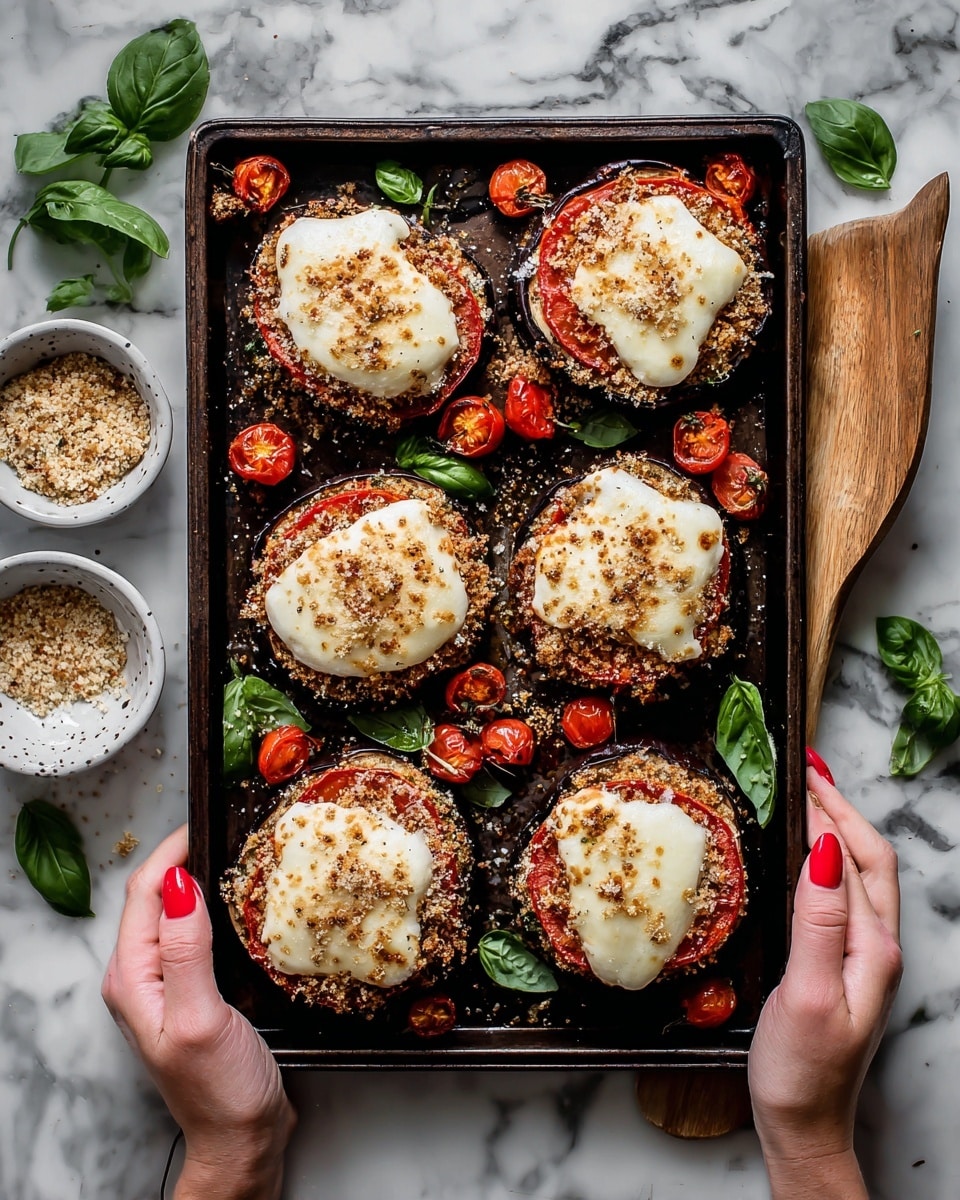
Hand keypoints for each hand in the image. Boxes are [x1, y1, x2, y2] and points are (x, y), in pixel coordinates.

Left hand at [102, 825, 295, 1199]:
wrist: (242, 1140)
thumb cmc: (221, 1090)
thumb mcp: (202, 1018)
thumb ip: (186, 951)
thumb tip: (178, 884)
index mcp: (133, 977)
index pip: (145, 890)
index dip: (174, 847)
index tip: (210, 817)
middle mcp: (142, 975)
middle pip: (156, 894)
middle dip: (186, 854)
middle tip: (230, 826)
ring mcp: (166, 982)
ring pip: (176, 910)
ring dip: (200, 877)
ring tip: (237, 851)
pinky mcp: (193, 989)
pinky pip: (195, 931)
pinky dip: (213, 905)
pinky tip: (239, 900)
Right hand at [748, 756, 901, 1198]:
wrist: (804, 1124)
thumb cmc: (802, 1069)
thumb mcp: (809, 993)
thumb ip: (817, 922)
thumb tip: (821, 853)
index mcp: (870, 945)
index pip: (854, 858)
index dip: (829, 810)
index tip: (802, 770)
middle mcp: (874, 945)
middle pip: (868, 859)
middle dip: (840, 808)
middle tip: (806, 770)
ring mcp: (861, 955)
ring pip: (858, 874)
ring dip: (836, 829)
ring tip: (807, 798)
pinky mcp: (842, 965)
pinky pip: (840, 895)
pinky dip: (824, 860)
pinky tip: (802, 856)